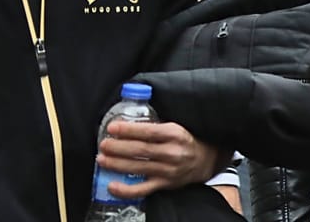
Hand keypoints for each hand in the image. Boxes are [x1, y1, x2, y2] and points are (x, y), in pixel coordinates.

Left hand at [98, 120, 224, 197]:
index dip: (128, 130)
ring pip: (138, 168)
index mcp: (176, 134)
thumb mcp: (177, 127)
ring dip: (116, 164)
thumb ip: (156, 125)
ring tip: (102, 159)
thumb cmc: (188, 140)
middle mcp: (173, 152)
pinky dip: (125, 189)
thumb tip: (128, 121)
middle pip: (140, 150)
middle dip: (117, 147)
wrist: (207, 160)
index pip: (148, 131)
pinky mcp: (165, 184)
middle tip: (104, 144)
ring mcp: (168, 170)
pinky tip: (111, 185)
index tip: (112, 127)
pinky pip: (142, 189)